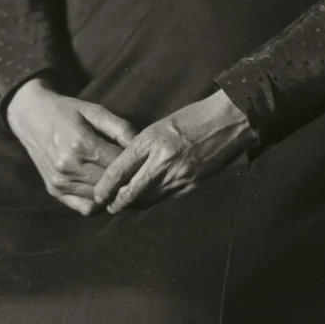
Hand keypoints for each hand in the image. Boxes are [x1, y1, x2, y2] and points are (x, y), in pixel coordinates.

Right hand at [6, 78, 136, 214]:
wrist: (30, 116)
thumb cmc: (66, 111)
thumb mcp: (94, 111)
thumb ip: (119, 128)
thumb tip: (140, 146)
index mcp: (81, 143)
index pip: (118, 163)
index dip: (134, 162)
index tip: (142, 160)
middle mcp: (69, 166)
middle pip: (110, 183)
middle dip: (126, 179)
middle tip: (136, 173)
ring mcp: (60, 181)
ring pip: (100, 197)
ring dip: (113, 192)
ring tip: (121, 181)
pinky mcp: (54, 190)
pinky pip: (84, 207)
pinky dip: (97, 202)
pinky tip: (102, 189)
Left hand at [93, 90, 255, 214]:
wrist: (226, 122)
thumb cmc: (191, 118)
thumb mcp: (158, 125)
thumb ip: (141, 146)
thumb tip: (124, 167)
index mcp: (151, 140)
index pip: (120, 169)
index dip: (106, 185)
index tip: (97, 194)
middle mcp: (163, 160)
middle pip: (132, 191)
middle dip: (117, 202)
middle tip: (107, 206)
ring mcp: (178, 175)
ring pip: (148, 199)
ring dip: (133, 204)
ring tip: (122, 205)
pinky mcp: (191, 185)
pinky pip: (165, 198)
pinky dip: (152, 201)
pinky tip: (146, 200)